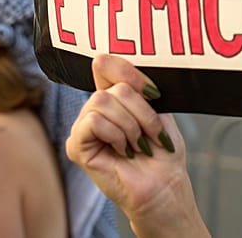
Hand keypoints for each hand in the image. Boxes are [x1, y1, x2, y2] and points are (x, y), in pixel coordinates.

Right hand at [66, 54, 209, 237]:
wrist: (165, 183)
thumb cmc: (163, 150)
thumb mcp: (155, 107)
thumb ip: (133, 83)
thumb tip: (102, 58)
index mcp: (114, 96)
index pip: (106, 65)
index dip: (128, 72)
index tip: (152, 92)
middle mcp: (96, 109)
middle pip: (113, 87)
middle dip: (141, 111)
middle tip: (150, 133)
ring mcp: (84, 127)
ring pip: (101, 101)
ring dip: (131, 124)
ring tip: (138, 144)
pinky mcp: (76, 146)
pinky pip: (93, 121)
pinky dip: (115, 134)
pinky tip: (123, 150)